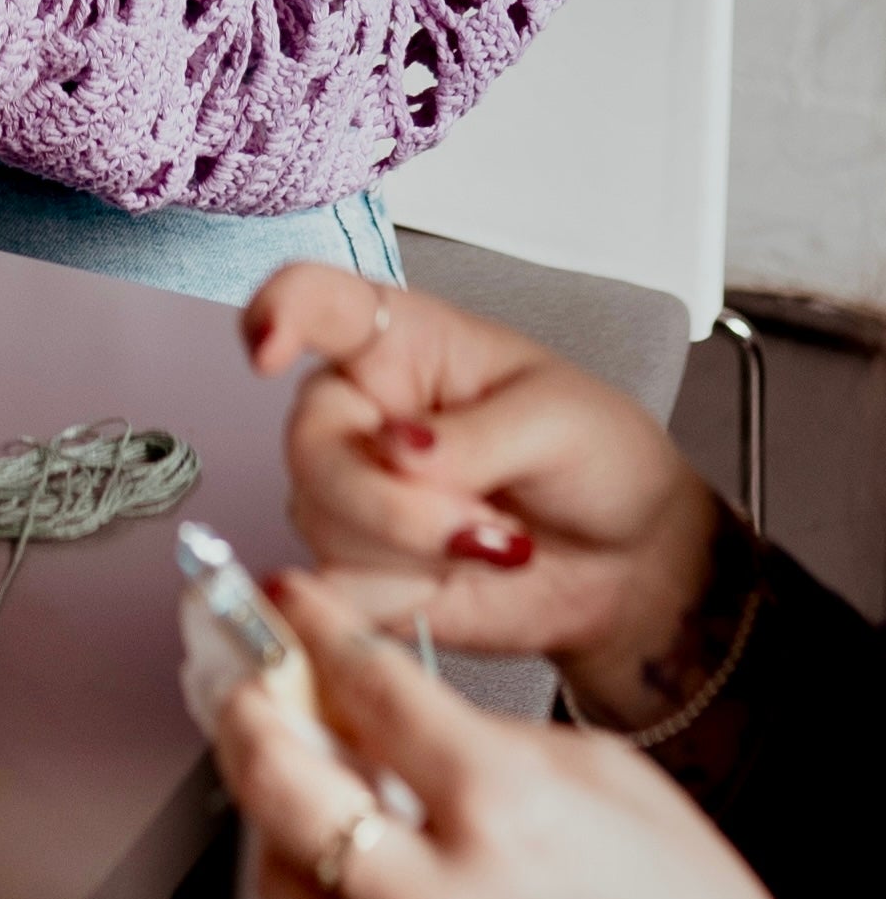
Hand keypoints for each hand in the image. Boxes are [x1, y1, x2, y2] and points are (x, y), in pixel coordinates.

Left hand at [216, 571, 816, 898]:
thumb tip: (387, 701)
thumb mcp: (614, 786)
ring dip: (273, 816)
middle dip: (244, 705)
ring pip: (279, 875)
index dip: (307, 624)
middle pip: (277, 773)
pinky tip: (332, 874)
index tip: (286, 602)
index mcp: (503, 807)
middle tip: (238, 677)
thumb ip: (489, 732)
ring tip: (288, 778)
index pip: (361, 681)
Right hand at [243, 266, 720, 713]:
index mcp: (400, 342)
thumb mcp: (558, 421)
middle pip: (307, 442)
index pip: (315, 300)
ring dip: (410, 551)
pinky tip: (458, 582)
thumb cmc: (597, 458)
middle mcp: (361, 412)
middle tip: (478, 524)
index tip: (268, 345)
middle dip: (386, 501)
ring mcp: (355, 495)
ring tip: (492, 545)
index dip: (277, 311)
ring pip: (320, 522)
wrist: (631, 566)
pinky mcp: (364, 573)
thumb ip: (477, 435)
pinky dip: (399, 598)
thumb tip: (395, 453)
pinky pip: (338, 590)